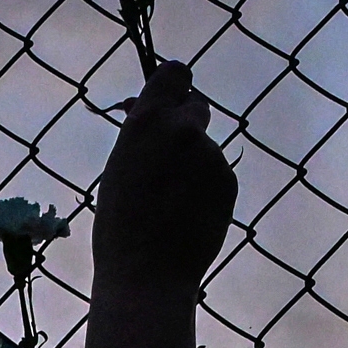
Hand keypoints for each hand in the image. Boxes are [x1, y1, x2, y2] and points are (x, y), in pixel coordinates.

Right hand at [90, 60, 235, 295]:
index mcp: (147, 121)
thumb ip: (141, 135)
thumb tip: (154, 115)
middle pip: (197, 104)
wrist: (148, 275)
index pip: (175, 72)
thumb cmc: (119, 226)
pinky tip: (187, 214)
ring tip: (171, 201)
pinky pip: (217, 172)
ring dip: (194, 162)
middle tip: (170, 154)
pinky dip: (206, 186)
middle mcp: (183, 129)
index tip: (170, 98)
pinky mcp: (229, 180)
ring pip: (206, 146)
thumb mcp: (118, 167)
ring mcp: (211, 155)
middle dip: (186, 122)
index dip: (174, 84)